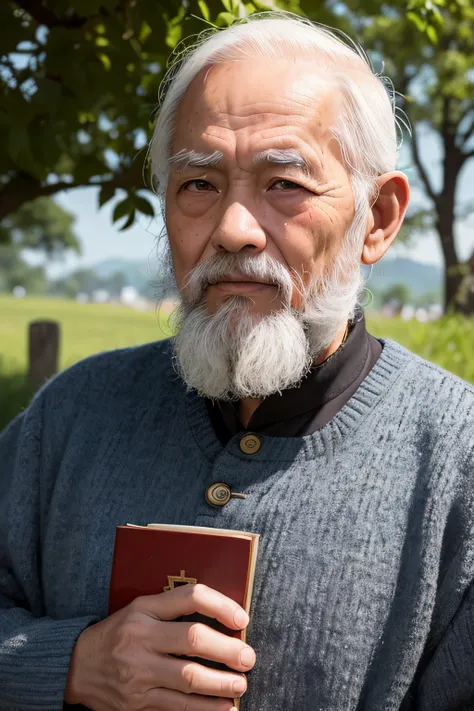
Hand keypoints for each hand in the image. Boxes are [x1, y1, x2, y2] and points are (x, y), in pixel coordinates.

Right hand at [64, 583, 255, 710]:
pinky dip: (205, 708)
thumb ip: (174, 607)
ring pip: (188, 677)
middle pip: (192, 639)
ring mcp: (138, 672)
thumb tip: (223, 614)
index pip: (189, 597)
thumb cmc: (119, 632)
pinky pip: (177, 706)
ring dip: (221, 683)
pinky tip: (224, 707)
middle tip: (248, 657)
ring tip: (241, 684)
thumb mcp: (140, 609)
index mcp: (144, 609)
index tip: (242, 619)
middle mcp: (141, 637)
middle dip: (227, 649)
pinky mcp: (137, 702)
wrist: (77, 666)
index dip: (220, 605)